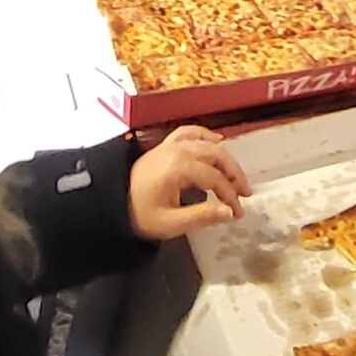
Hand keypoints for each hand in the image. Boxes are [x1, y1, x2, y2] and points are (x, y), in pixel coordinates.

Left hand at [128, 125, 251, 240]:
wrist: (110, 203)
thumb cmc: (139, 214)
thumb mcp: (171, 223)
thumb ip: (202, 216)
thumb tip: (229, 212)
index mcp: (179, 168)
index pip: (216, 179)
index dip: (230, 196)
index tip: (237, 212)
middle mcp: (177, 150)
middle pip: (216, 156)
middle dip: (234, 174)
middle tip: (245, 193)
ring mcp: (170, 145)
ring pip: (207, 143)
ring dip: (224, 158)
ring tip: (234, 176)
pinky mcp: (165, 146)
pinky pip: (189, 132)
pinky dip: (205, 136)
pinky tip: (216, 141)